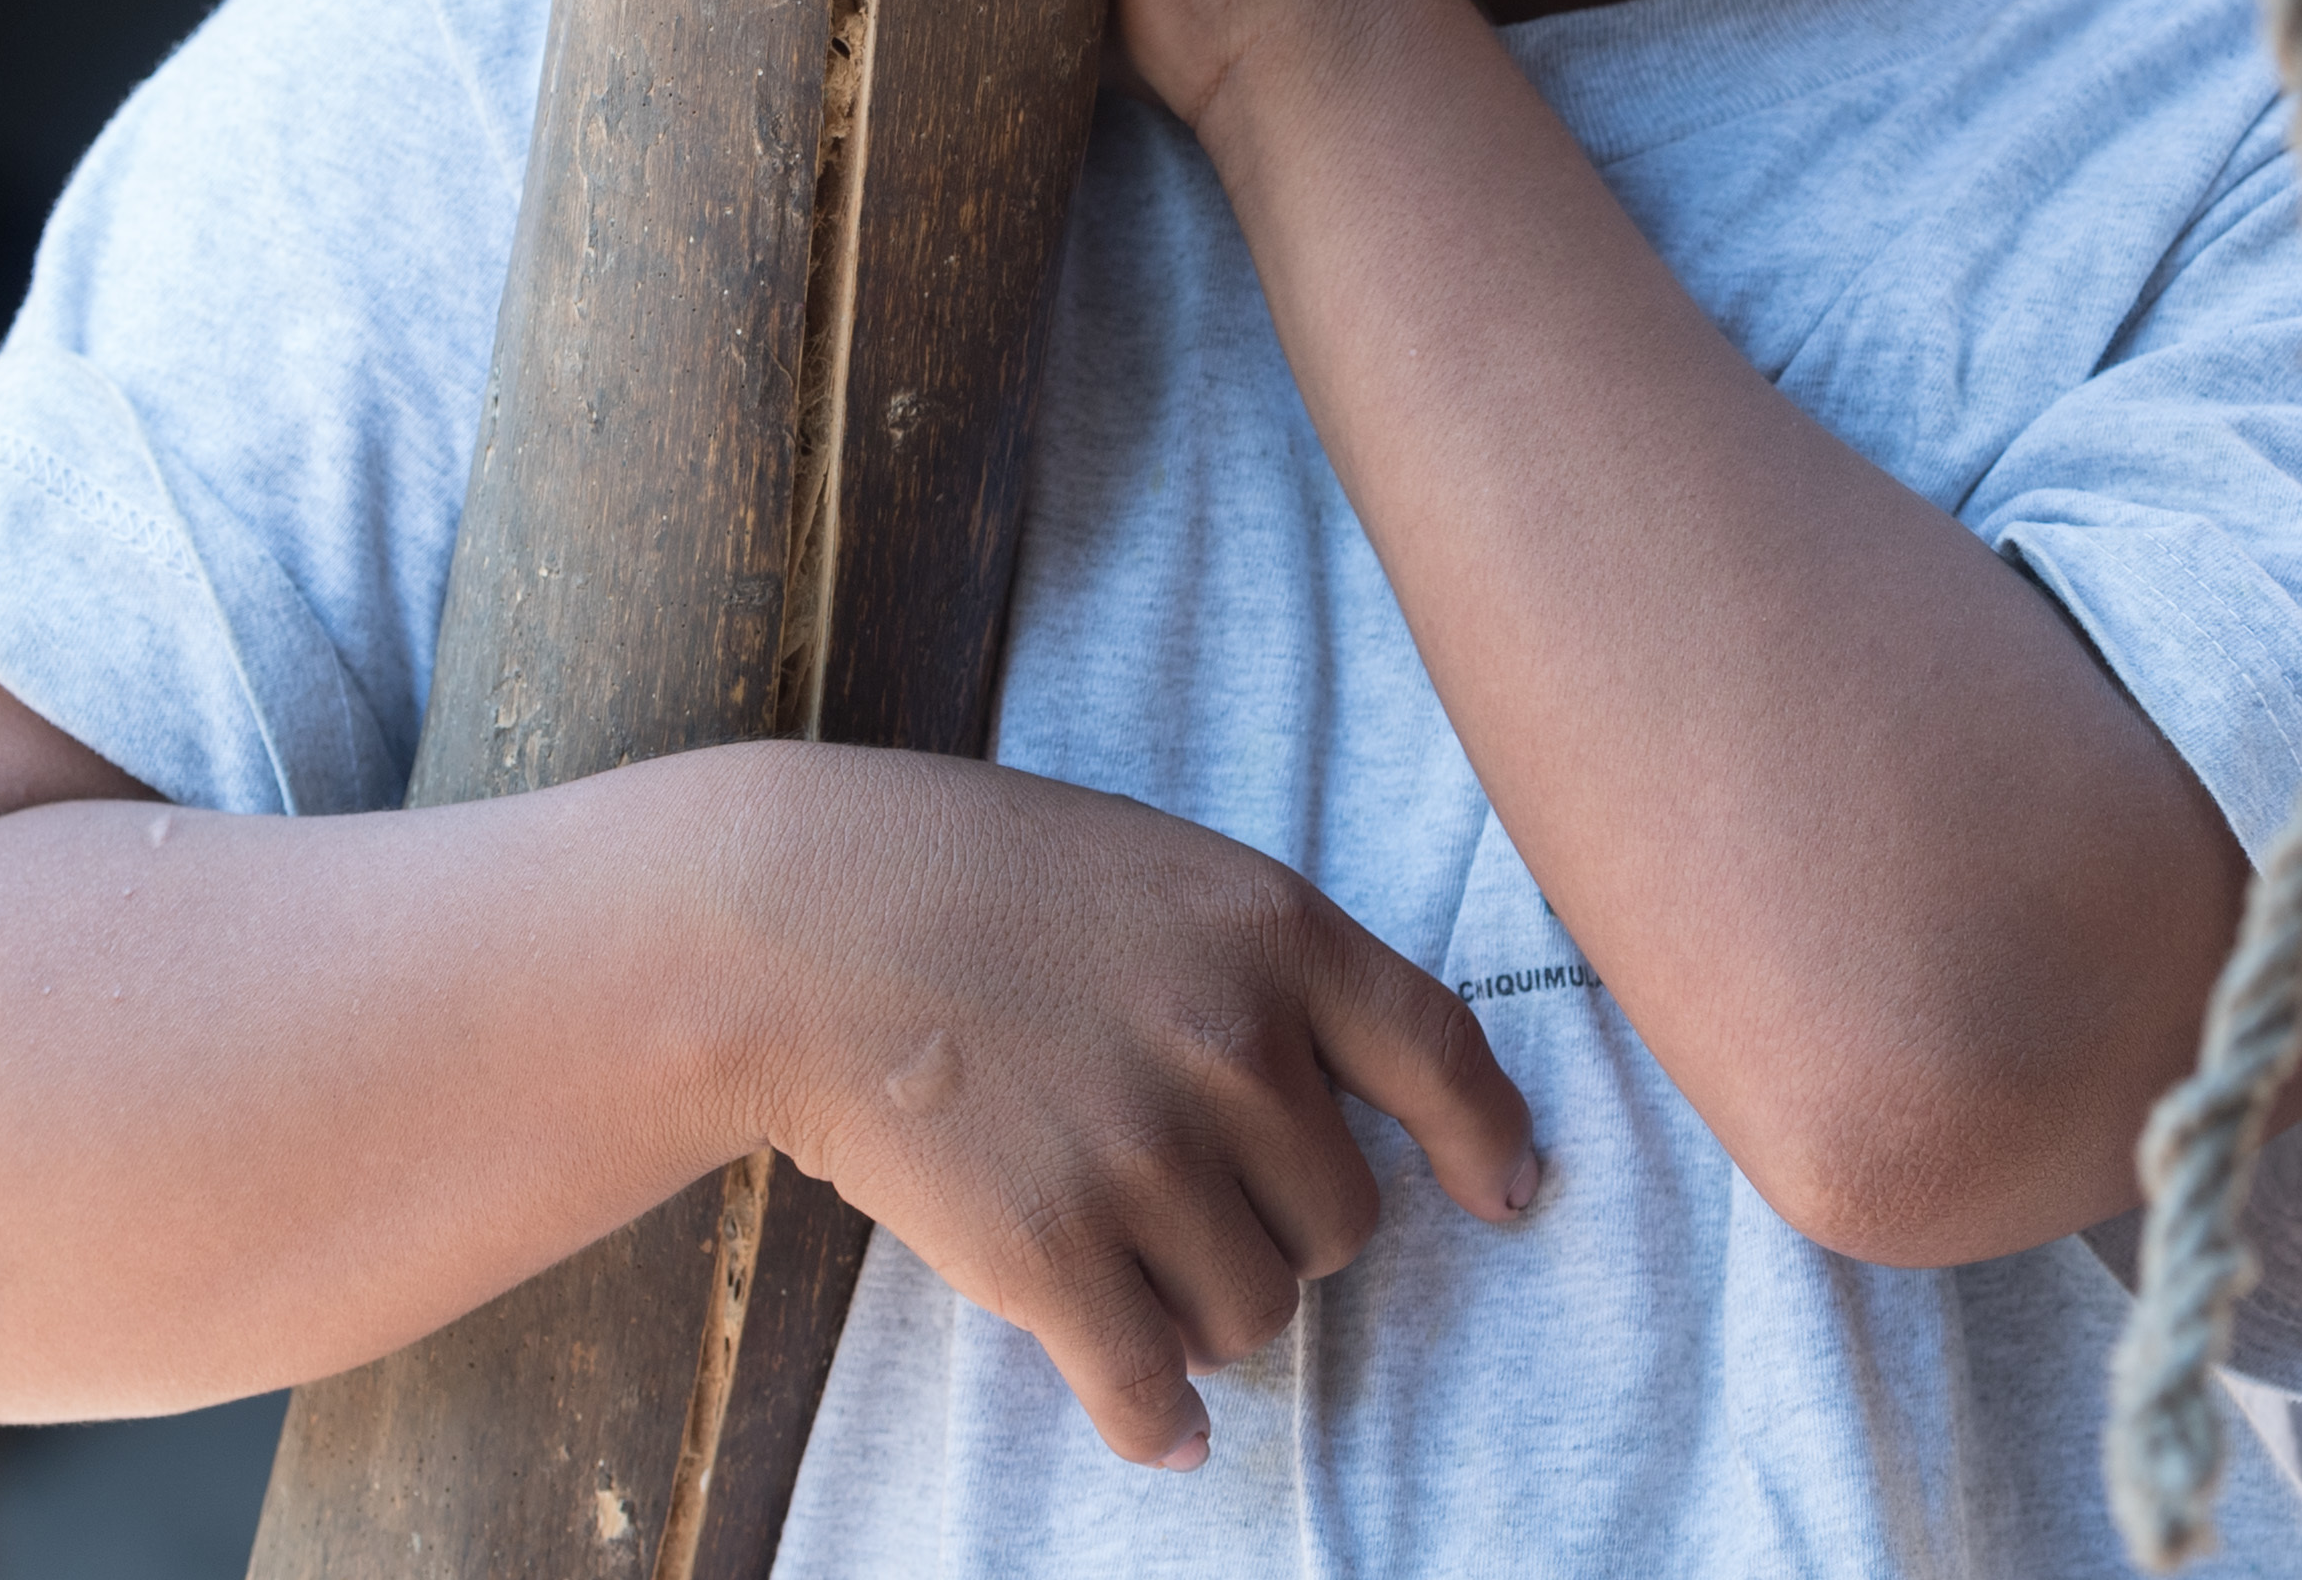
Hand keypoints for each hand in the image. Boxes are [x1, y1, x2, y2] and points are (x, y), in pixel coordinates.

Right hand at [741, 751, 1539, 1467]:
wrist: (794, 922)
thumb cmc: (974, 879)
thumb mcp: (1161, 873)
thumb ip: (1267, 972)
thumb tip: (1353, 1107)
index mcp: (1277, 931)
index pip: (1444, 1055)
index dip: (1490, 1140)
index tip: (1507, 1194)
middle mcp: (1234, 1047)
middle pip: (1344, 1219)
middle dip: (1286, 1229)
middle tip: (1199, 1200)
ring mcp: (1144, 1155)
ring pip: (1257, 1312)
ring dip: (1211, 1310)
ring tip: (1133, 1261)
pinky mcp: (1048, 1252)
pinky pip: (1150, 1385)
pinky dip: (1162, 1422)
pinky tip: (1161, 1428)